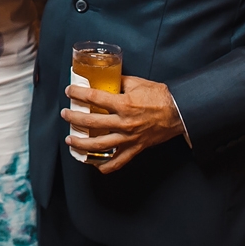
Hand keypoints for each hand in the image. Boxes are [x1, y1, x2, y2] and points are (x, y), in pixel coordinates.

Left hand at [62, 75, 184, 173]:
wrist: (179, 112)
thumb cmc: (159, 96)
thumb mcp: (136, 83)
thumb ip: (118, 82)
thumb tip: (104, 79)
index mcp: (123, 104)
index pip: (94, 97)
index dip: (78, 93)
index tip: (69, 91)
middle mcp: (124, 123)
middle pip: (91, 122)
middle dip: (74, 117)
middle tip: (65, 114)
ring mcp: (129, 138)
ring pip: (99, 145)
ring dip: (81, 143)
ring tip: (70, 140)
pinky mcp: (135, 148)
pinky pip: (118, 162)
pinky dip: (105, 166)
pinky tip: (93, 164)